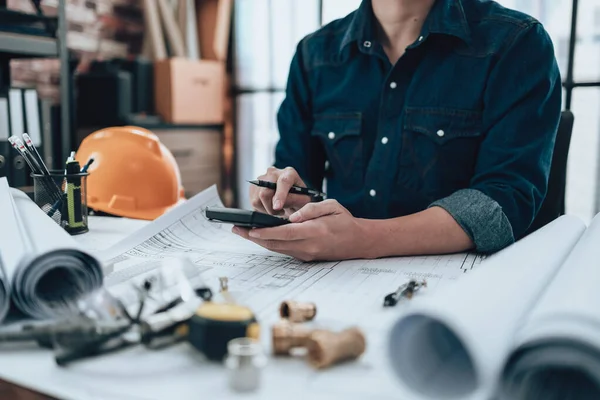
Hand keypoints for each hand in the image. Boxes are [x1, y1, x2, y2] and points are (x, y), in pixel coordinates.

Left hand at [233, 200, 372, 261]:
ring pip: (278, 248)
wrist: (359, 242)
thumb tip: (292, 216)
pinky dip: (270, 244)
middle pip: (276, 243)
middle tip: (237, 229)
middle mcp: (308, 246)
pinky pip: (284, 250)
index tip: (251, 228)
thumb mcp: (332, 207)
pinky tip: (260, 237)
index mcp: (315, 232)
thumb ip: (311, 210)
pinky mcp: (305, 258)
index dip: (266, 231)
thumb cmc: (346, 222)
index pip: (285, 233)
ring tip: (243, 232)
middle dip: (255, 237)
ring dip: (259, 241)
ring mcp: (306, 254)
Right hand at [250, 166, 311, 216]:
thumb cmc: (299, 198)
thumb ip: (294, 200)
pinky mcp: (254, 186)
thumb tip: (278, 204)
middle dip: (271, 207)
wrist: (291, 197)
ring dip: (267, 209)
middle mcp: (274, 172)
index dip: (280, 195)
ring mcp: (262, 178)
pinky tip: (270, 206)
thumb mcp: (303, 200)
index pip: (283, 182)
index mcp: (289, 173)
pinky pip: (253, 202)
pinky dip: (261, 209)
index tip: (278, 207)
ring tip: (276, 209)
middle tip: (280, 212)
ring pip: (258, 199)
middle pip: (266, 191)